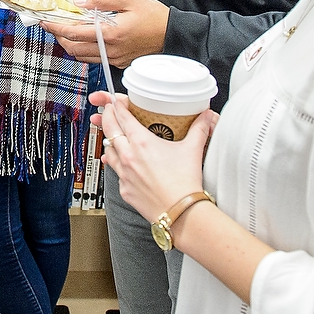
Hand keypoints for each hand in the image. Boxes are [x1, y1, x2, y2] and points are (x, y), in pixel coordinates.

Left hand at [43, 0, 168, 65]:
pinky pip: (93, 58)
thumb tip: (79, 2)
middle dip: (59, 37)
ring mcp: (114, 58)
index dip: (56, 27)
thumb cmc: (153, 15)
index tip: (45, 20)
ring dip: (70, 45)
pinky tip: (83, 37)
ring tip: (64, 30)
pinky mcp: (118, 61)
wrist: (172, 33)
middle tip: (51, 25)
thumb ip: (101, 1)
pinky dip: (83, 49)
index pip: (74, 33)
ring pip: (81, 56)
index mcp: (111, 34)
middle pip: (73, 49)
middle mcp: (110, 50)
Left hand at [89, 90, 215, 222]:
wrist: (180, 213)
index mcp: (141, 142)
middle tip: (108, 111)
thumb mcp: (193, 149)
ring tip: (112, 134)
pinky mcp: (124, 189)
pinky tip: (117, 161)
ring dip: (109, 140)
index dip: (117, 105)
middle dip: (107, 117)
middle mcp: (129, 156)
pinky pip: (115, 172)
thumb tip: (205, 116)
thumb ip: (199, 128)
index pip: (122, 117)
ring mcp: (124, 173)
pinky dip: (115, 163)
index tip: (116, 101)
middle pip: (109, 129)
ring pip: (108, 150)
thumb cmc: (184, 184)